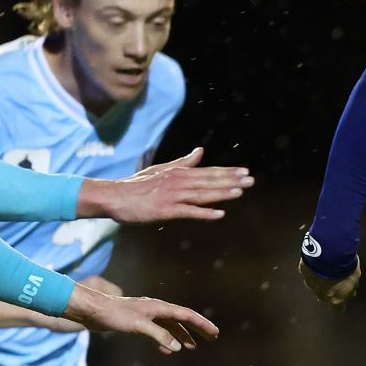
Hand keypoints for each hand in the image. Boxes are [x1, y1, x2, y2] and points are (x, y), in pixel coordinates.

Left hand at [64, 281, 218, 354]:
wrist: (92, 310)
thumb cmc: (114, 314)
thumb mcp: (138, 325)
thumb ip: (159, 335)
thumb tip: (177, 347)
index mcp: (159, 307)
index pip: (187, 315)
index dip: (202, 324)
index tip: (215, 333)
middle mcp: (156, 309)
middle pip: (182, 319)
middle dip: (197, 329)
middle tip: (212, 338)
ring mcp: (147, 315)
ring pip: (170, 326)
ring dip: (182, 336)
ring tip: (192, 347)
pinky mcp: (138, 322)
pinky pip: (159, 331)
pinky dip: (166, 339)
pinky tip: (167, 349)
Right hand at [81, 147, 253, 222]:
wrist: (115, 196)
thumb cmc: (137, 185)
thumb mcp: (162, 169)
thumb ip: (183, 162)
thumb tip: (200, 151)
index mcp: (179, 173)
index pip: (208, 172)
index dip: (227, 172)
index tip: (244, 171)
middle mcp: (179, 181)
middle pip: (209, 181)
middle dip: (231, 180)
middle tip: (251, 180)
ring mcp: (173, 195)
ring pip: (202, 194)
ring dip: (222, 193)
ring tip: (240, 192)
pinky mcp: (166, 209)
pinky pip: (189, 211)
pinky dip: (205, 212)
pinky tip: (220, 214)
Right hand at [299, 258, 360, 309]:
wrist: (329, 253)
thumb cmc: (345, 267)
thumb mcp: (355, 277)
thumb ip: (352, 285)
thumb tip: (352, 287)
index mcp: (336, 300)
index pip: (338, 310)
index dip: (340, 305)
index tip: (342, 301)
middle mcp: (322, 295)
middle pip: (326, 296)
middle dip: (330, 290)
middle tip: (335, 279)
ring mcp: (311, 284)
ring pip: (316, 284)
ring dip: (321, 279)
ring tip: (326, 268)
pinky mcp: (304, 272)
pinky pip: (310, 271)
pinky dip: (314, 268)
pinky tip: (319, 260)